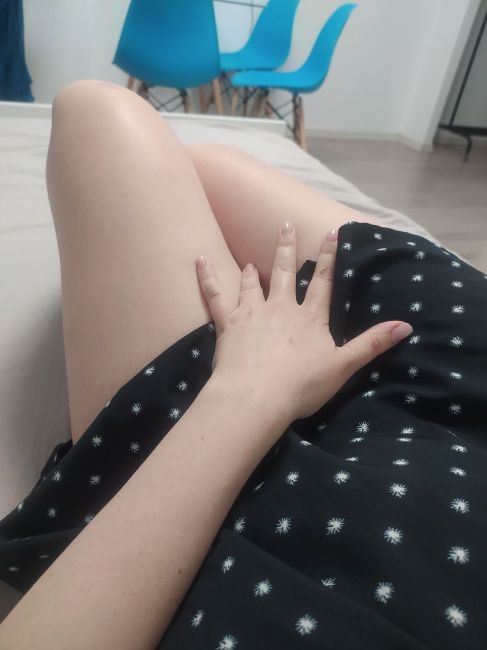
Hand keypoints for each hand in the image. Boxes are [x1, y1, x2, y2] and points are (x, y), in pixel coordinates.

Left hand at [195, 222, 412, 423]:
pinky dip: (207, 278)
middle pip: (285, 272)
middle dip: (286, 248)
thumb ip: (372, 344)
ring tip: (252, 260)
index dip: (329, 257)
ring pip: (252, 283)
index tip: (331, 232)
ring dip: (253, 270)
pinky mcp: (227, 324)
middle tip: (283, 225)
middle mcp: (281, 308)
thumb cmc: (301, 385)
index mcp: (309, 318)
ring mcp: (252, 313)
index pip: (324, 282)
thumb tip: (405, 325)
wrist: (256, 398)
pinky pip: (215, 295)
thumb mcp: (343, 366)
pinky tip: (199, 261)